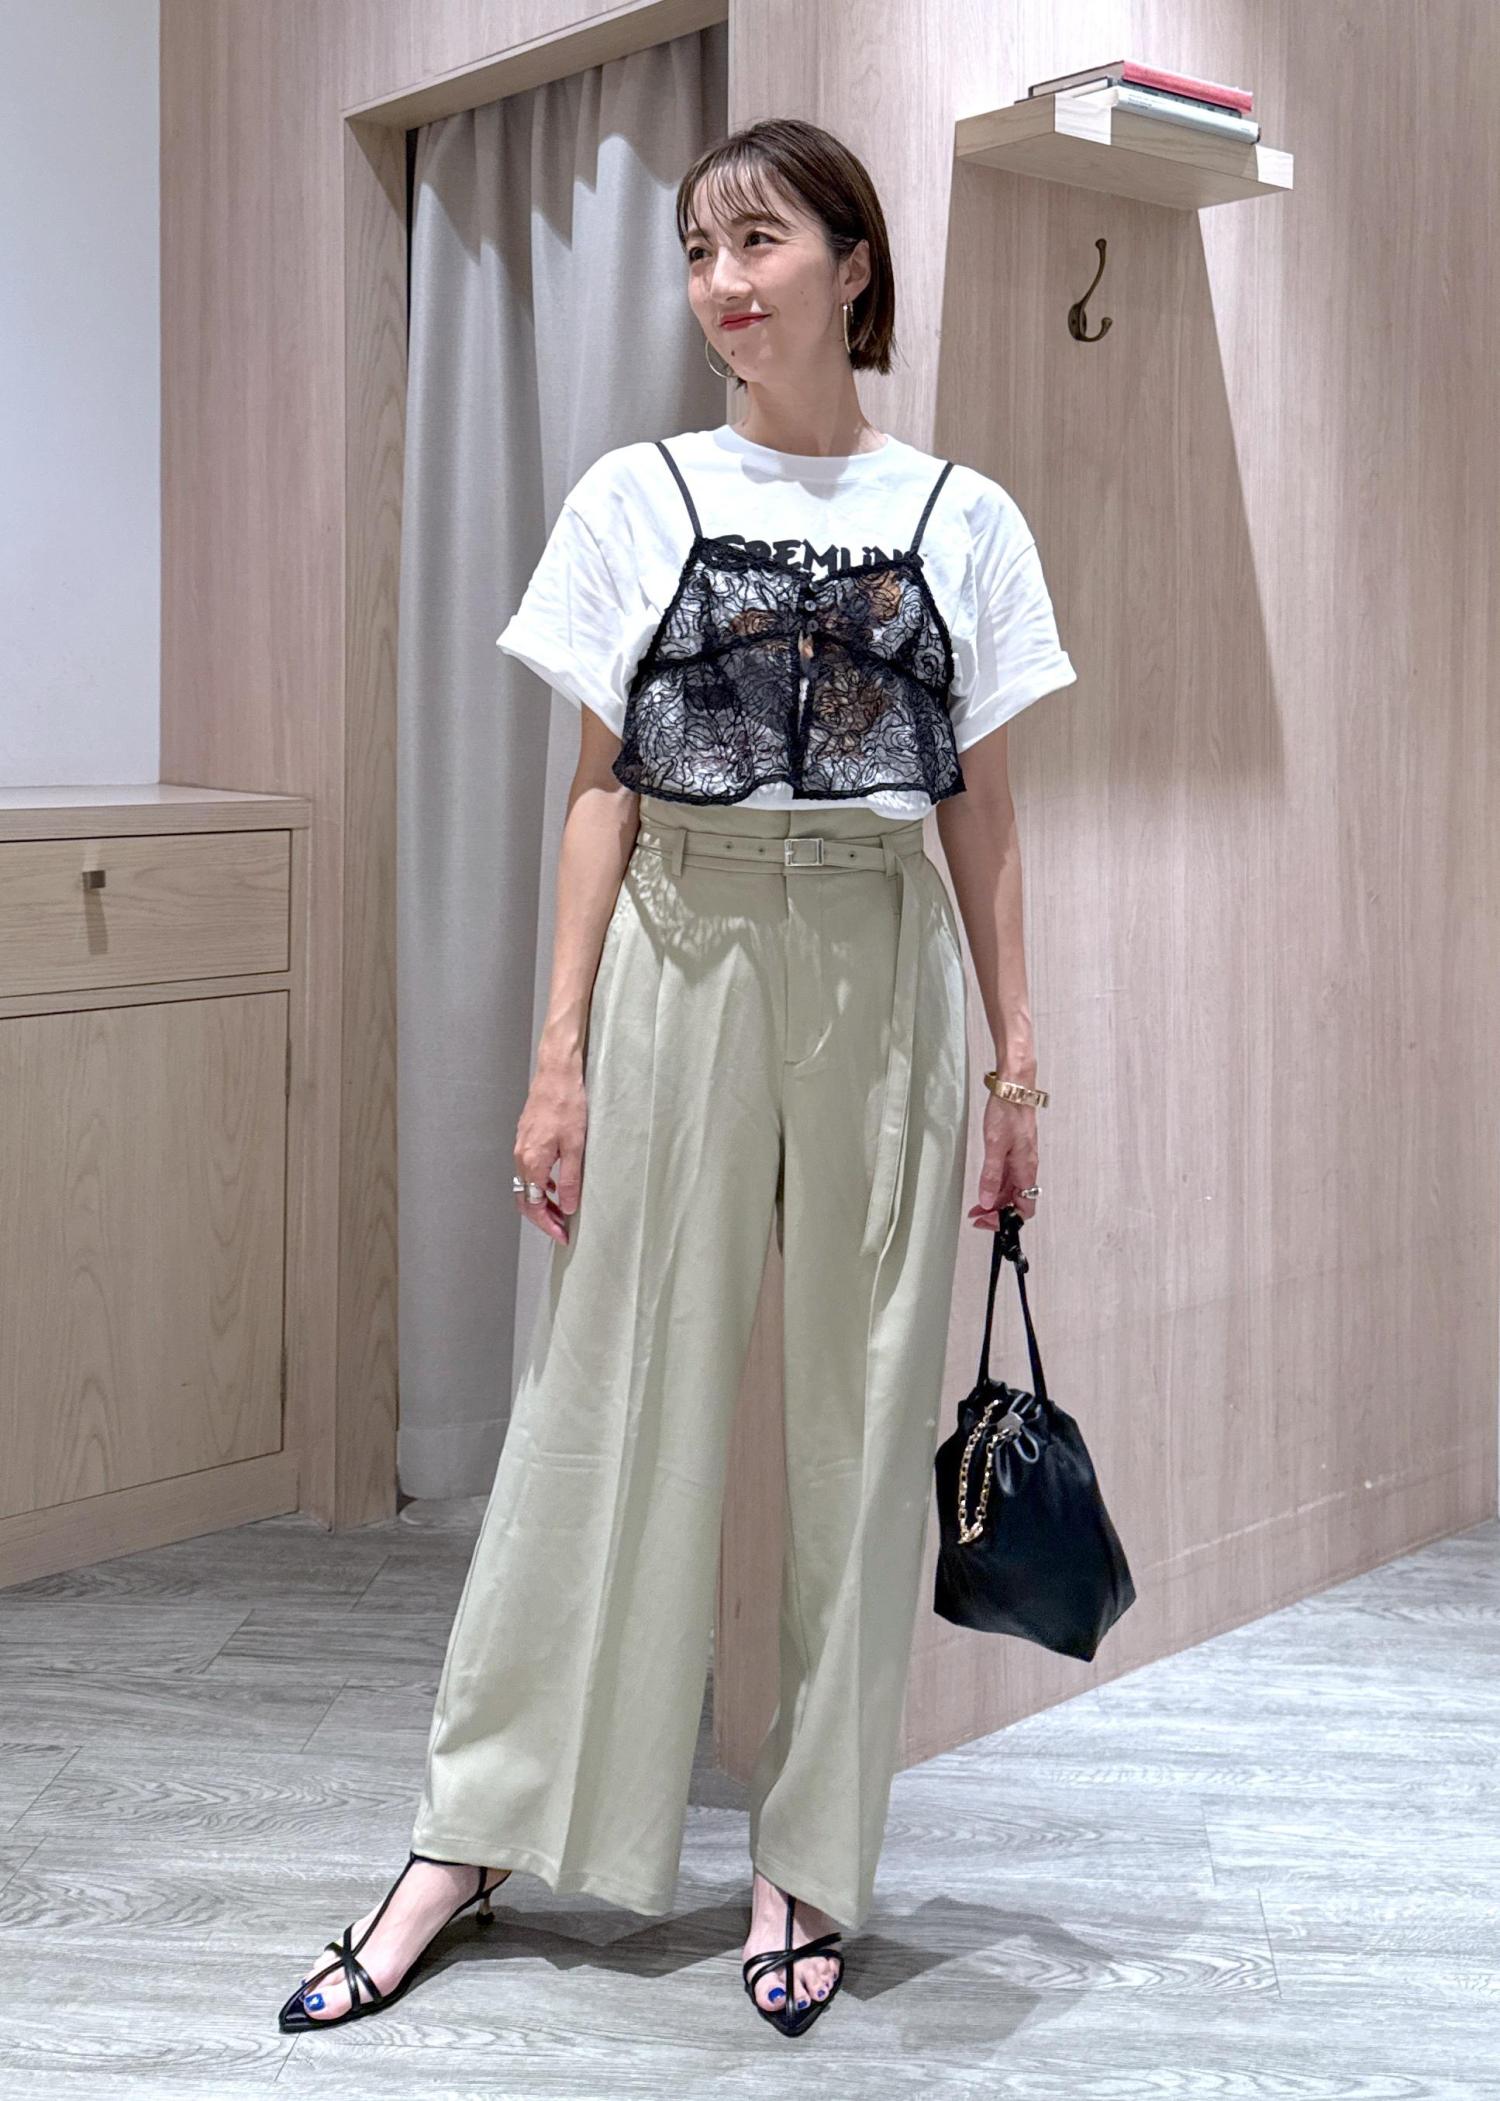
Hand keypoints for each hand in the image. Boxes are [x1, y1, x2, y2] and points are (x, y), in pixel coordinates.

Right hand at [513, 1061, 587, 1243]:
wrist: (556, 1074)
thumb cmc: (567, 1104)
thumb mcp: (575, 1146)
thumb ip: (570, 1179)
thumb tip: (568, 1206)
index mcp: (532, 1162)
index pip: (534, 1205)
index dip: (548, 1224)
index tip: (562, 1235)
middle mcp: (521, 1157)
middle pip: (526, 1199)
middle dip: (542, 1218)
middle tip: (561, 1229)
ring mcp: (521, 1147)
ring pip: (526, 1185)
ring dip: (542, 1202)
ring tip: (562, 1210)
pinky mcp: (526, 1138)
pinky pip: (528, 1170)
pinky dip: (540, 1184)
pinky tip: (556, 1184)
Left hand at [967, 1094, 1037, 1229]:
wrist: (1014, 1090)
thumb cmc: (1008, 1113)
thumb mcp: (995, 1147)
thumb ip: (991, 1176)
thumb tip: (986, 1201)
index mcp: (1026, 1170)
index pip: (1024, 1208)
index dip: (1007, 1220)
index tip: (987, 1221)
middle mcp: (1026, 1168)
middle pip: (1016, 1201)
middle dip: (997, 1212)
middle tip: (977, 1216)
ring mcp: (1021, 1160)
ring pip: (1011, 1190)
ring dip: (995, 1200)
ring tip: (977, 1206)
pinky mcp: (1015, 1152)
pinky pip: (1008, 1176)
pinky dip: (996, 1186)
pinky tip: (984, 1186)